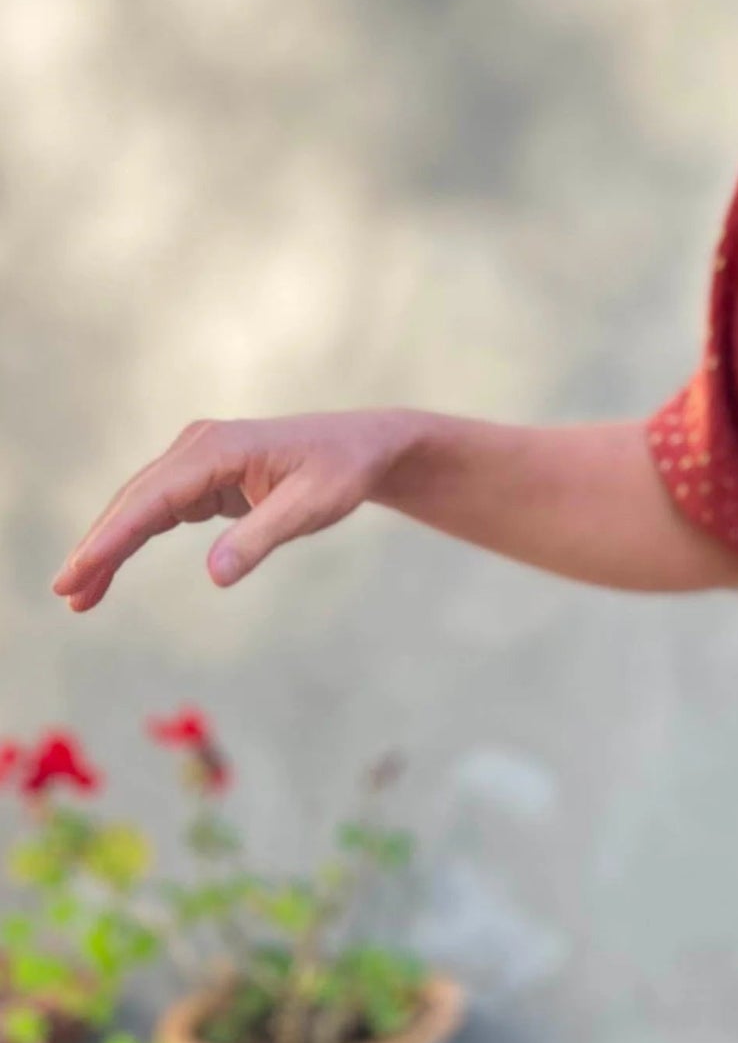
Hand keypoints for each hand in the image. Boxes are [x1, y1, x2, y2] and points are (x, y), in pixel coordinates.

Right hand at [51, 411, 423, 610]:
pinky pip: (157, 509)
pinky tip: (109, 569)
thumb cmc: (342, 470)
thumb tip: (215, 575)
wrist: (364, 446)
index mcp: (217, 449)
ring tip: (79, 596)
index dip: (113, 539)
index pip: (152, 500)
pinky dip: (132, 538)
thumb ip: (262, 538)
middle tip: (66, 594)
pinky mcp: (204, 474)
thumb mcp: (312, 507)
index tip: (79, 572)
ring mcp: (197, 459)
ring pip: (140, 506)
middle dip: (98, 548)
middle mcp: (198, 447)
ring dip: (109, 547)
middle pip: (134, 502)